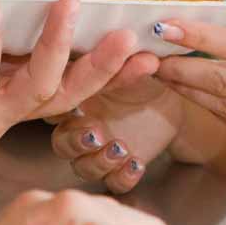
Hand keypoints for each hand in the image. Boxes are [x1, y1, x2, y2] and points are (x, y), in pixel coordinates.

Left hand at [0, 0, 157, 157]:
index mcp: (6, 87)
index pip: (67, 77)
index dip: (107, 63)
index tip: (145, 38)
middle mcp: (2, 111)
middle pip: (68, 93)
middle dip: (104, 66)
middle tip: (132, 35)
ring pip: (36, 92)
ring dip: (56, 49)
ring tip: (68, 8)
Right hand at [50, 71, 182, 193]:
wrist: (171, 101)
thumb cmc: (142, 77)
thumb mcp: (132, 67)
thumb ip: (122, 64)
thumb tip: (125, 42)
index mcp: (75, 99)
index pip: (54, 109)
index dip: (59, 112)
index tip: (77, 106)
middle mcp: (80, 128)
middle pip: (61, 144)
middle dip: (76, 142)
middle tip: (95, 133)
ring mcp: (98, 151)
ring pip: (82, 167)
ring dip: (98, 161)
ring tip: (121, 148)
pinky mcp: (119, 168)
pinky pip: (113, 182)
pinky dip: (122, 177)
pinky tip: (137, 163)